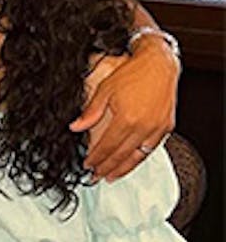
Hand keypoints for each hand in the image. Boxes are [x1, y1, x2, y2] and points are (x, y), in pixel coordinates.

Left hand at [71, 37, 179, 180]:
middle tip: (96, 177)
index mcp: (126, 119)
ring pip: (137, 156)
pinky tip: (131, 162)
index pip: (107, 146)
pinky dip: (139, 158)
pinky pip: (150, 149)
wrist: (158, 64)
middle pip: (121, 155)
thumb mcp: (105, 90)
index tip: (87, 165)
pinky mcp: (166, 127)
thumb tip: (76, 127)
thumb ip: (91, 112)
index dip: (96, 158)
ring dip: (123, 169)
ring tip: (111, 176)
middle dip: (107, 168)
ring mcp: (156, 129)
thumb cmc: (132, 74)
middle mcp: (143, 126)